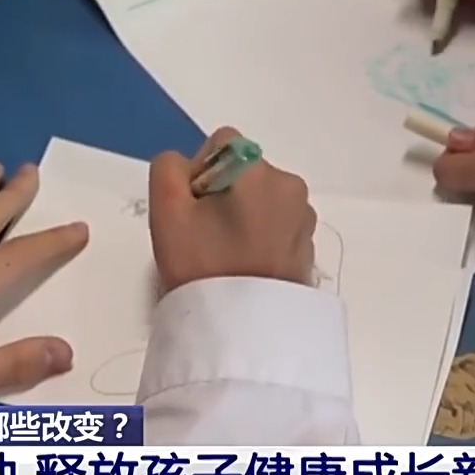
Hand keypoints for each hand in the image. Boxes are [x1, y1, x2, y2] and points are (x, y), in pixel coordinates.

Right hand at [148, 127, 317, 291]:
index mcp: (258, 170)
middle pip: (243, 171)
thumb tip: (187, 165)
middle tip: (205, 236)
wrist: (244, 331)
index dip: (199, 172)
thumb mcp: (166, 211)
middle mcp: (289, 184)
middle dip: (222, 194)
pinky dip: (261, 236)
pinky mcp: (308, 245)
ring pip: (261, 198)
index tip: (193, 210)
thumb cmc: (202, 266)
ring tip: (227, 255)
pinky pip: (277, 224)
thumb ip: (168, 168)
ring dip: (243, 215)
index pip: (221, 143)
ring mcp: (304, 217)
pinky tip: (246, 265)